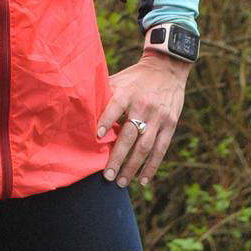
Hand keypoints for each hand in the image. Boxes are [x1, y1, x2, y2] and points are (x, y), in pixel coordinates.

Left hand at [96, 53, 189, 187]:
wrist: (166, 68)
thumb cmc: (135, 77)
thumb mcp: (119, 80)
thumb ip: (103, 95)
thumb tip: (79, 109)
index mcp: (127, 93)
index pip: (115, 107)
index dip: (106, 121)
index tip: (96, 137)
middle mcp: (143, 105)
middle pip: (130, 134)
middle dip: (118, 157)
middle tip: (107, 176)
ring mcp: (158, 116)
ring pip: (145, 146)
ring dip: (133, 167)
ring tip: (121, 182)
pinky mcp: (170, 124)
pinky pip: (161, 149)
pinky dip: (152, 166)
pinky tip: (143, 180)